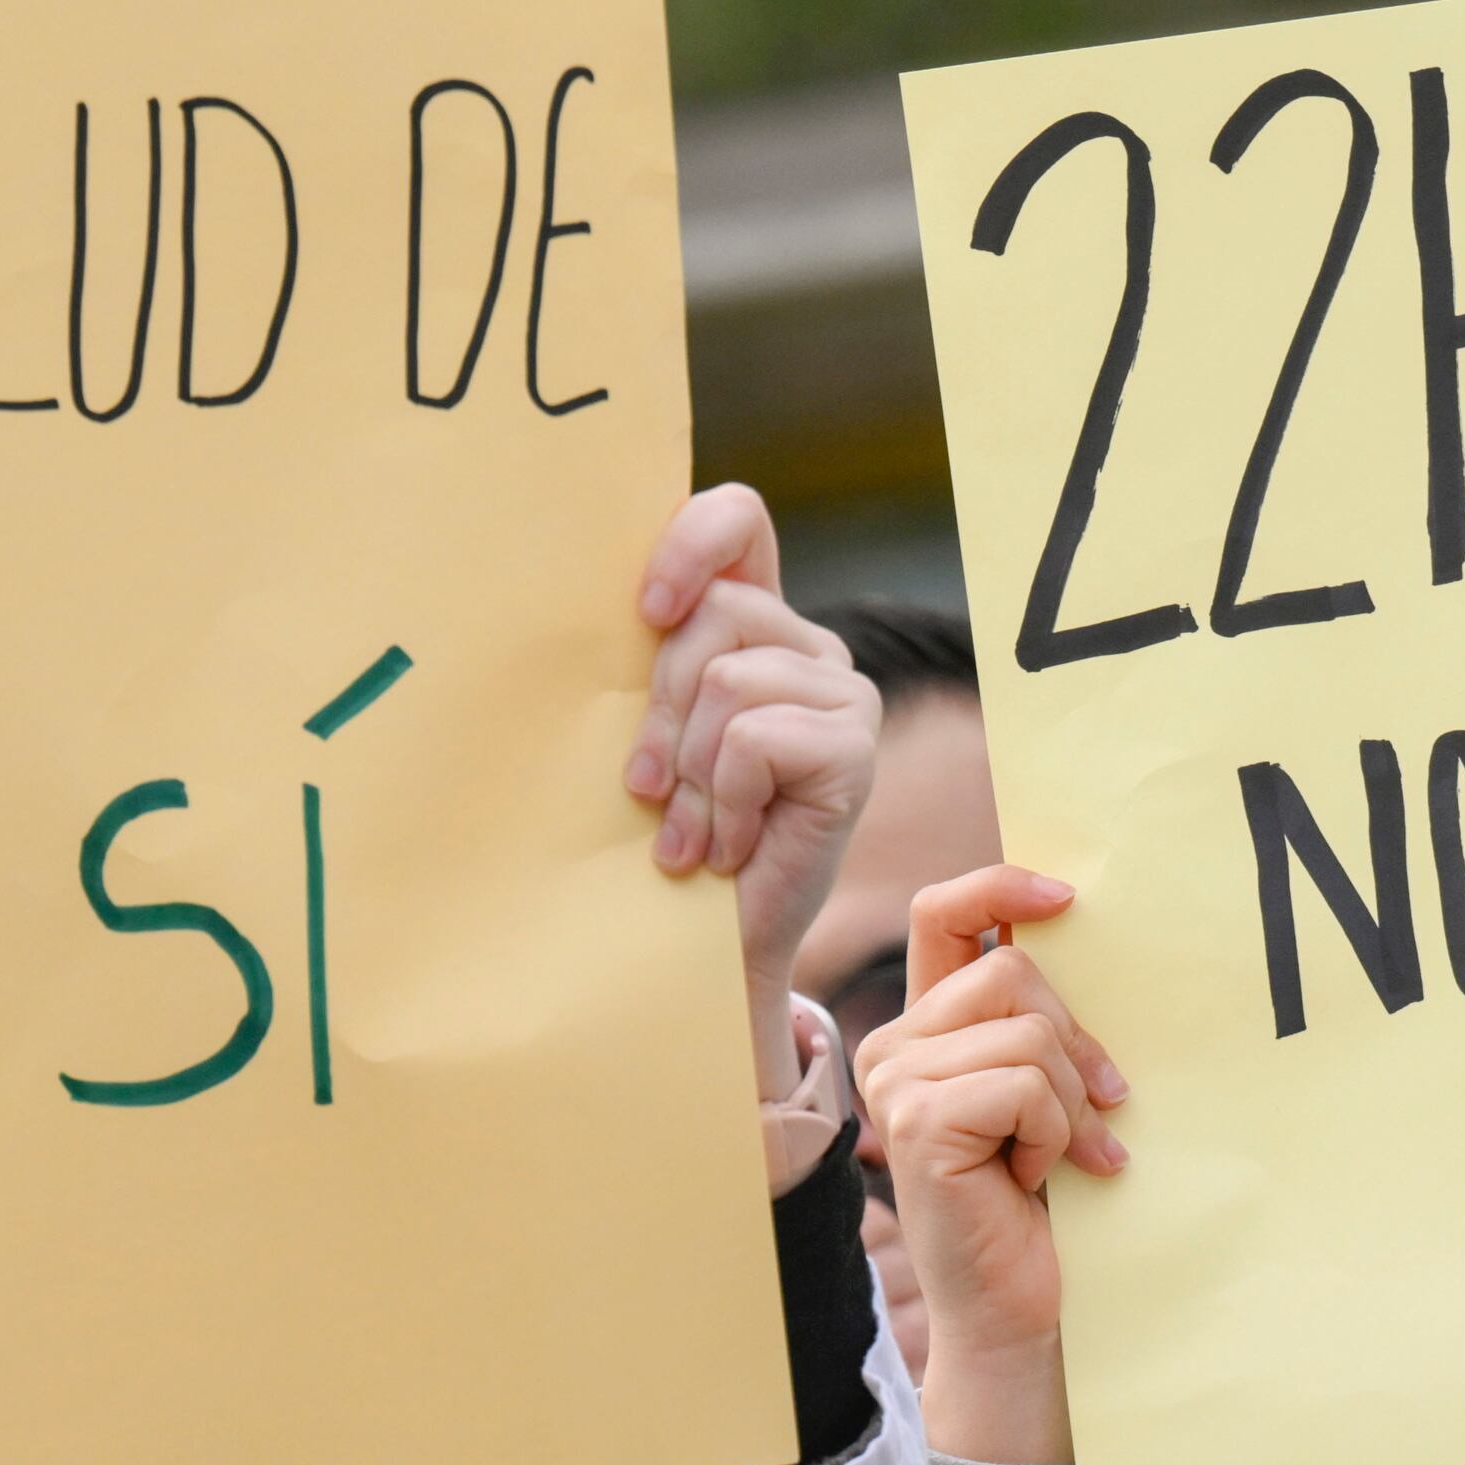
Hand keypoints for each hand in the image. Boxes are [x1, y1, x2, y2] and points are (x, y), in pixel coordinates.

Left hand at [630, 487, 880, 1100]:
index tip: (645, 613)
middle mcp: (807, 645)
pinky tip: (728, 846)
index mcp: (753, 623)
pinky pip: (755, 739)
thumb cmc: (664, 837)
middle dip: (662, 711)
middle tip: (652, 791)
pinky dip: (725, 802)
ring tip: (692, 831)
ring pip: (728, 682)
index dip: (688, 542)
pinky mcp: (855, 748)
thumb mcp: (645, 734)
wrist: (707, 947)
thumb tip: (608, 609)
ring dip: (692, 773)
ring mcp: (842, 694)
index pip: (738, 517)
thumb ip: (646, 663)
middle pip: (714, 615)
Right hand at [854, 867, 1125, 1464]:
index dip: (1002, 885)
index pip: (944, 913)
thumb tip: (1076, 927)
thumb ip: (1039, 1023)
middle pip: (1013, 973)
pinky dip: (1055, 1136)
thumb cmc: (1036, 1204)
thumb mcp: (1044, 1092)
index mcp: (922, 1028)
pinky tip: (1032, 1181)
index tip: (1068, 898)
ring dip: (1071, 1103)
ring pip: (1028, 1032)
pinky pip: (1025, 1086)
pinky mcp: (917, 1124)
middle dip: (1077, 1045)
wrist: (1013, 1307)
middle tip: (1094, 1114)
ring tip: (1061, 1158)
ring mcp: (895, 1084)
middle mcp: (892, 1047)